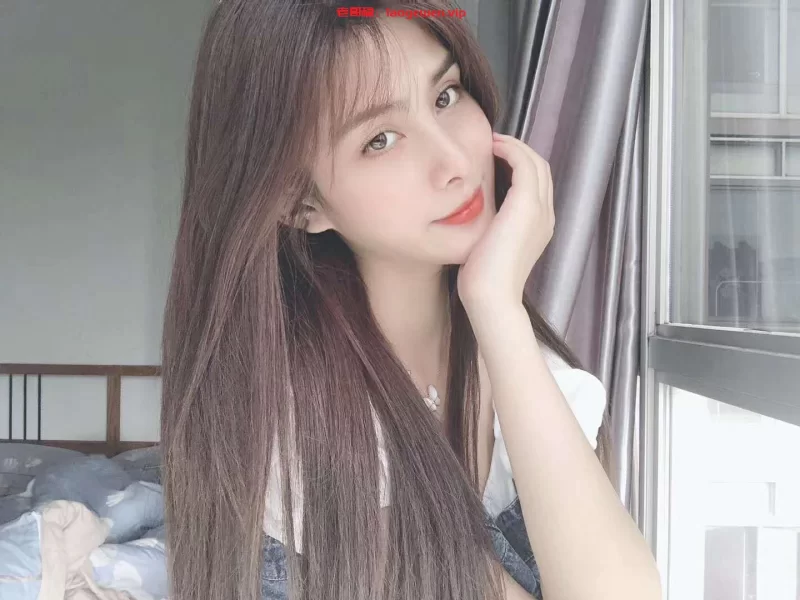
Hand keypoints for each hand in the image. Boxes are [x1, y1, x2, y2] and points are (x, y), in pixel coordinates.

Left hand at [457, 132, 553, 313]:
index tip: (495, 157)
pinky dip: (511, 150)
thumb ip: (490, 229)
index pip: (537, 185)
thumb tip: (472, 215)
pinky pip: (524, 164)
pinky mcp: (527, 205)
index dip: (520, 165)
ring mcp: (540, 210)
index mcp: (540, 227)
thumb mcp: (488, 248)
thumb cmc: (483, 280)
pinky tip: (492, 147)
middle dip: (520, 151)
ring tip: (493, 141)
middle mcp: (546, 216)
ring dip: (515, 147)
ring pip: (536, 163)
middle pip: (542, 169)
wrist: (491, 297)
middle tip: (494, 143)